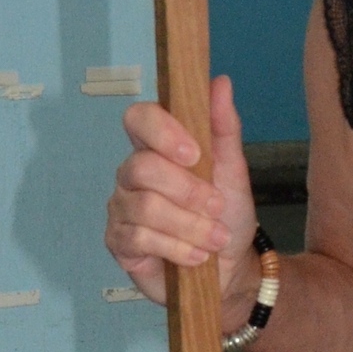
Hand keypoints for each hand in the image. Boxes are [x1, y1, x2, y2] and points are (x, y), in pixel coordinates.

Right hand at [104, 75, 258, 323]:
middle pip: (142, 167)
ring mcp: (122, 207)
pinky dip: (177, 248)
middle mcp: (132, 174)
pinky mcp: (120, 241)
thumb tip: (220, 81)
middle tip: (216, 207)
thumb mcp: (233, 170)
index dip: (162, 133)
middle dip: (187, 192)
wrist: (229, 270)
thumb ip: (224, 127)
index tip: (194, 154)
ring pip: (145, 207)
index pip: (139, 119)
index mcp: (157, 148)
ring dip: (189, 226)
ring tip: (213, 239)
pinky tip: (195, 256)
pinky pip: (140, 238)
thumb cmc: (226, 216)